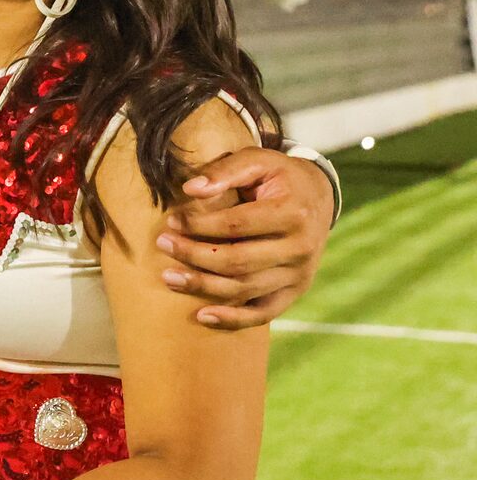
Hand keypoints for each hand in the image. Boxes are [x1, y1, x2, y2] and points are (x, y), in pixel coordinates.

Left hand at [158, 147, 331, 328]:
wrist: (317, 198)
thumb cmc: (278, 177)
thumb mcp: (257, 160)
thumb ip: (224, 170)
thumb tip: (190, 189)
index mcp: (293, 213)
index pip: (236, 225)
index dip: (199, 224)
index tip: (171, 221)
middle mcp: (301, 248)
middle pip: (238, 261)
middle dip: (194, 255)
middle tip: (162, 245)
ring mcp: (299, 274)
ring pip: (245, 289)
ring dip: (203, 287)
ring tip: (168, 278)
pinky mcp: (295, 291)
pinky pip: (264, 313)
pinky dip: (234, 319)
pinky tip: (203, 316)